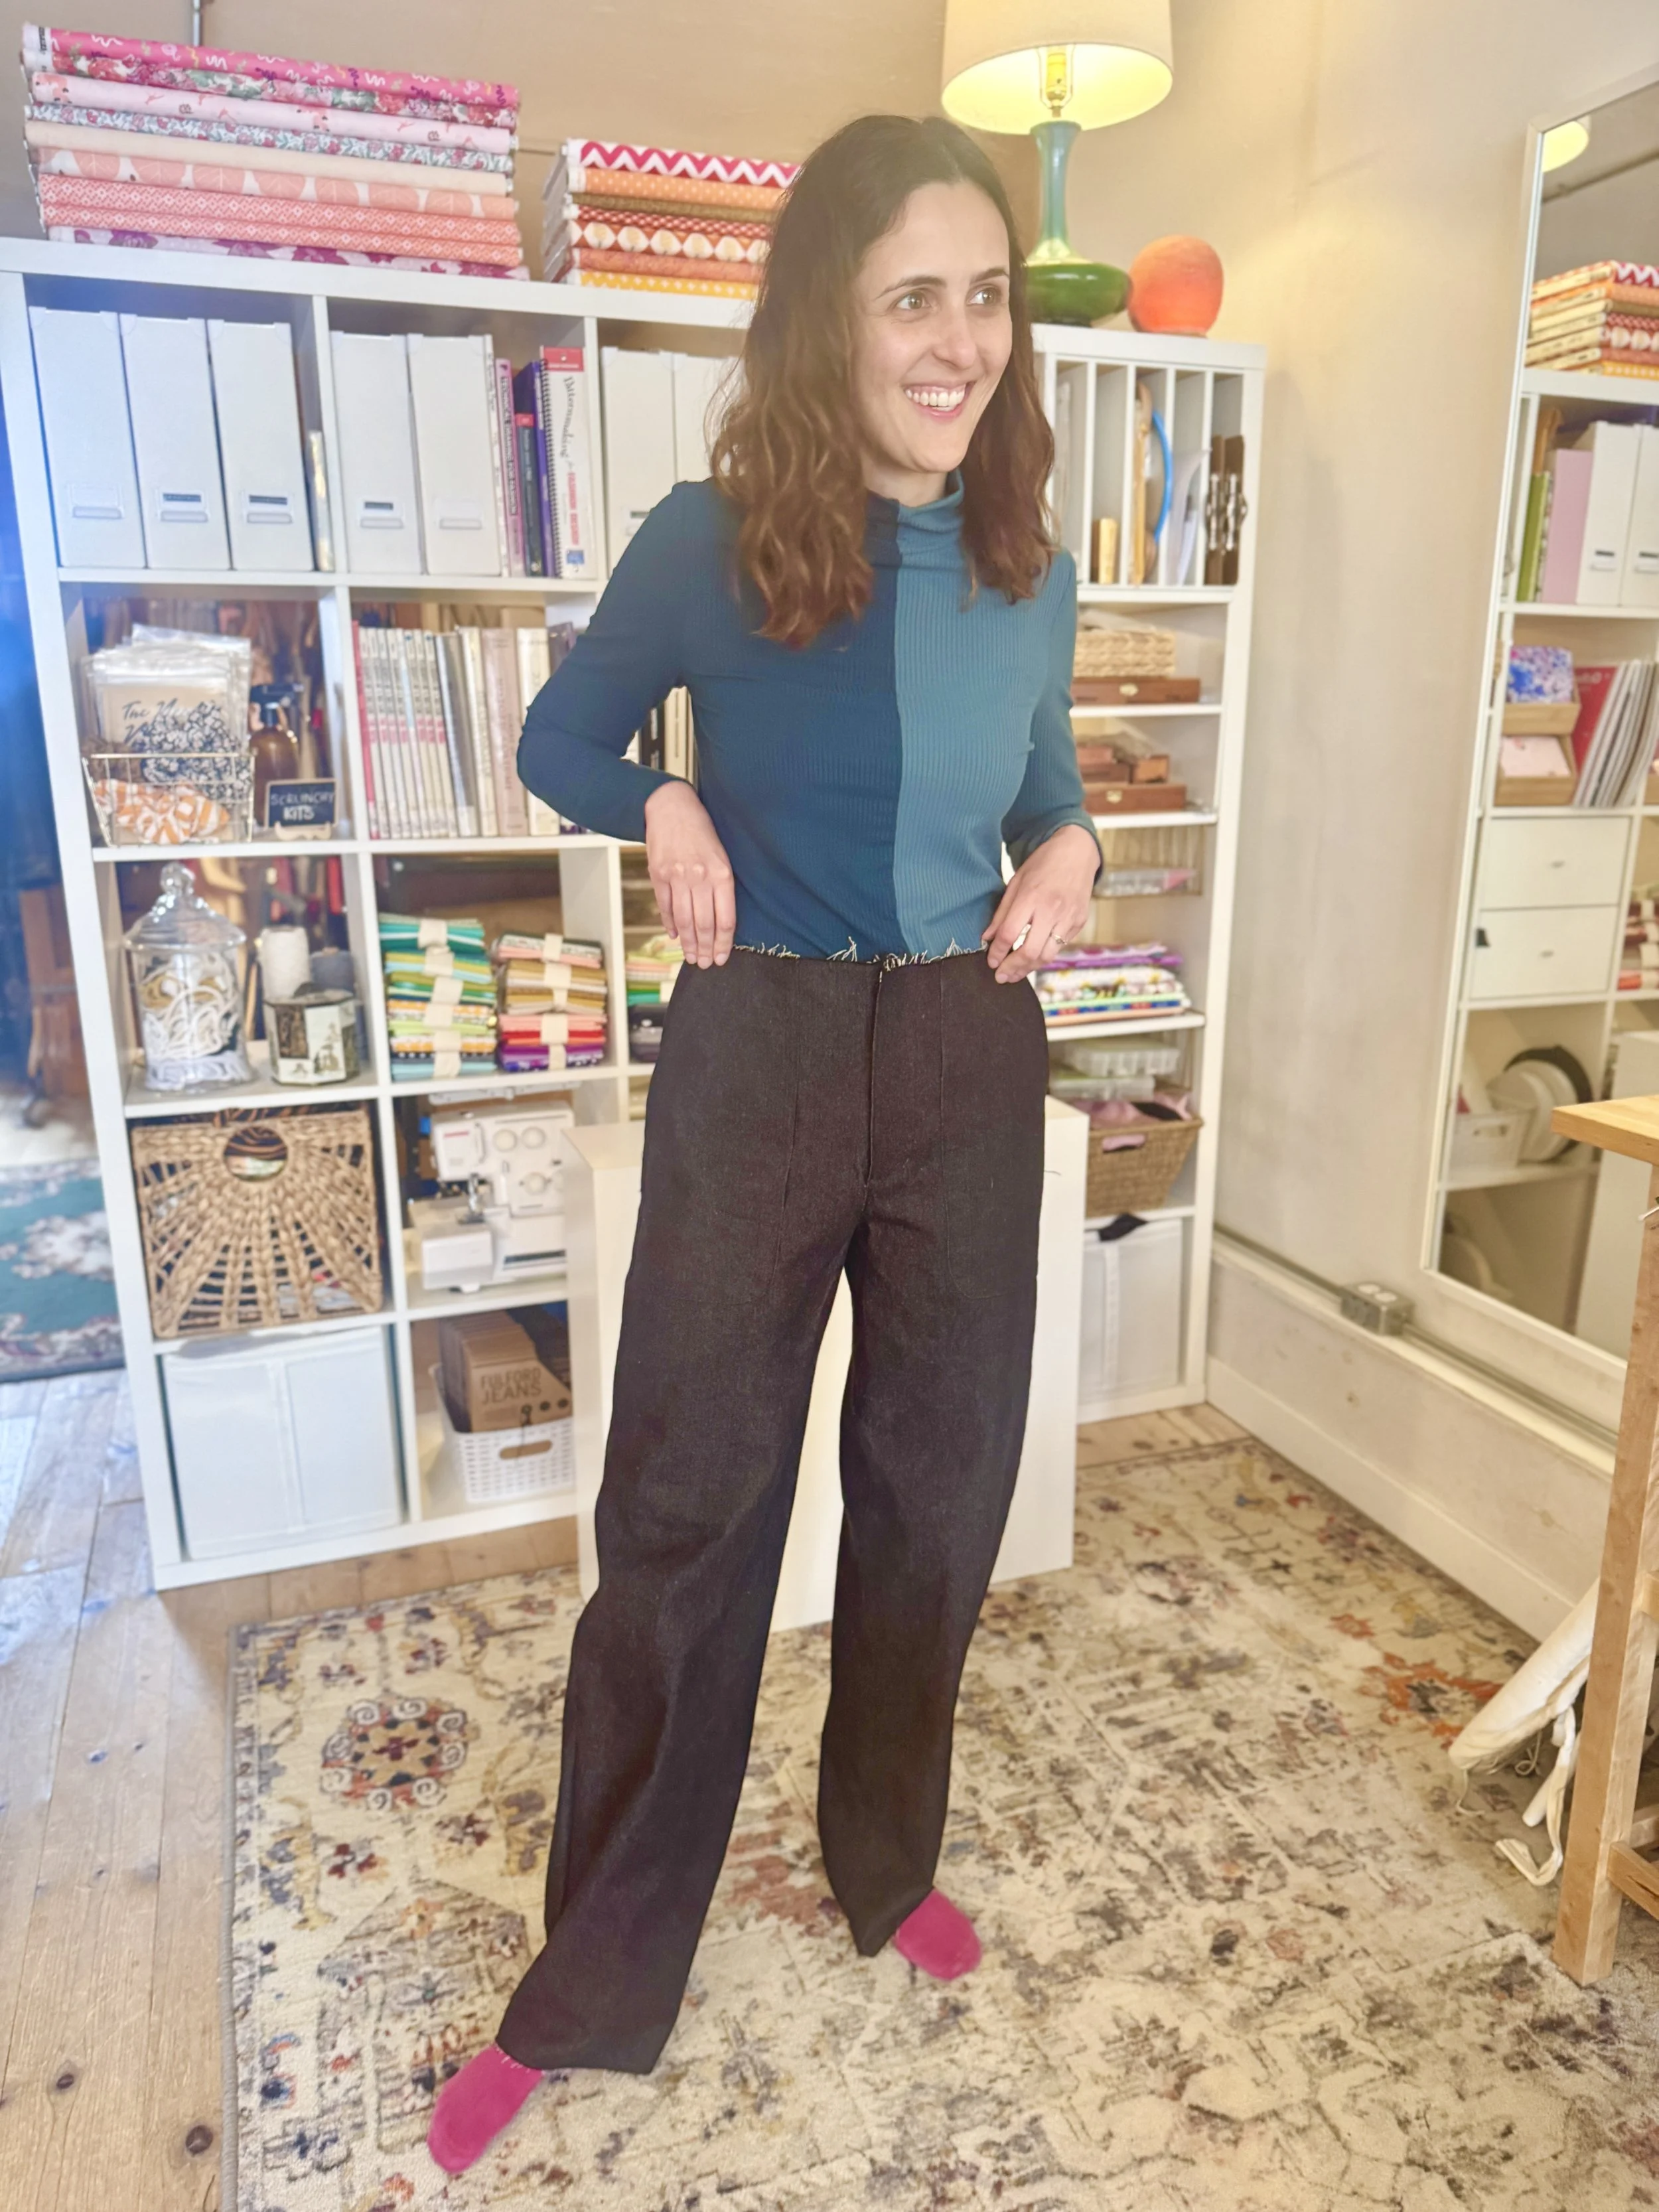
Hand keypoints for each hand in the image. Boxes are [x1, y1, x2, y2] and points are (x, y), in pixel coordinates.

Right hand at [643, 780, 735, 967]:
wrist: (671, 806)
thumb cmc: (702, 831)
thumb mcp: (722, 855)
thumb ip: (722, 885)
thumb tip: (720, 920)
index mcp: (721, 873)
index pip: (725, 918)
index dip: (723, 943)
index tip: (721, 958)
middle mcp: (699, 877)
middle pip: (703, 924)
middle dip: (704, 949)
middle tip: (705, 964)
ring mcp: (677, 876)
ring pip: (684, 920)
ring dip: (687, 943)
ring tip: (691, 957)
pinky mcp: (658, 874)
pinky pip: (666, 907)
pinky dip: (670, 924)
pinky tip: (675, 936)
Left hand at [982, 824, 1100, 982]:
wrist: (1076, 852)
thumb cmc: (1043, 864)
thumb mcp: (1016, 882)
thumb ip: (1002, 912)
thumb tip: (987, 938)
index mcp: (1031, 897)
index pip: (1009, 934)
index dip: (997, 952)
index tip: (991, 961)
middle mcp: (1051, 910)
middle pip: (1029, 951)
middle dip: (1012, 968)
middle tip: (1000, 977)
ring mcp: (1068, 918)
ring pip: (1047, 955)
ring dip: (1029, 969)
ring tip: (1016, 974)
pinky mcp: (1079, 922)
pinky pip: (1059, 947)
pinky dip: (1044, 956)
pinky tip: (1033, 959)